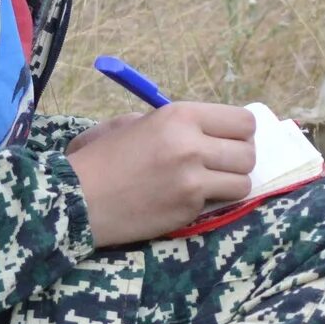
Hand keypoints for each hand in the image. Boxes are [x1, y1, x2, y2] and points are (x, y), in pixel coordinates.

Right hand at [64, 102, 256, 246]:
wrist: (75, 198)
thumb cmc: (100, 158)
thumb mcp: (134, 124)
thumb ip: (176, 123)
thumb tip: (213, 130)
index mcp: (180, 115)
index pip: (243, 121)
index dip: (240, 133)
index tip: (228, 141)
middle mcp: (192, 144)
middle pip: (248, 152)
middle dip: (237, 160)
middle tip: (219, 166)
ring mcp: (193, 179)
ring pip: (243, 182)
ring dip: (229, 185)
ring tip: (207, 185)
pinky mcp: (188, 208)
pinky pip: (220, 203)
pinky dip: (209, 203)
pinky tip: (185, 199)